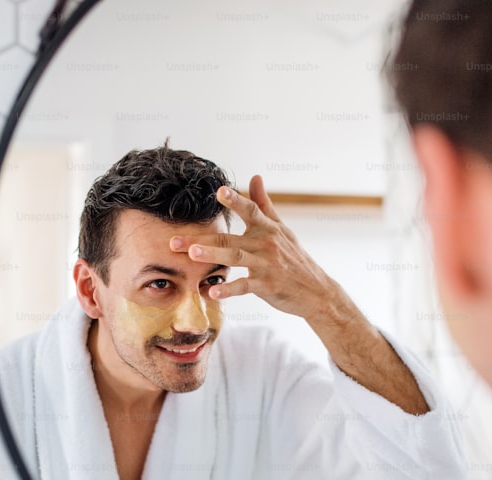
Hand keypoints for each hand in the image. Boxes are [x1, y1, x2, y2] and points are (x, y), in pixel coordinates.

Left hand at [169, 174, 340, 321]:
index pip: (250, 210)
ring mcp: (266, 264)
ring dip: (213, 256)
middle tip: (175, 241)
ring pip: (236, 257)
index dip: (235, 200)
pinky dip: (229, 289)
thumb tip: (254, 176)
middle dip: (201, 239)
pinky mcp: (267, 285)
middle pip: (230, 238)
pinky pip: (245, 286)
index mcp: (267, 228)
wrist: (317, 291)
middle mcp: (266, 243)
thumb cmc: (295, 258)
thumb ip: (264, 203)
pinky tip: (212, 291)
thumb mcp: (282, 228)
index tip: (219, 191)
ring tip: (191, 254)